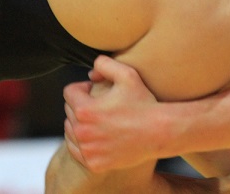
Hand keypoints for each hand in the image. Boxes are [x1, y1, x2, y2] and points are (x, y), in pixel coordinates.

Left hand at [64, 55, 161, 171]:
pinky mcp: (94, 164)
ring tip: (101, 121)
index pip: (69, 92)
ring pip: (70, 132)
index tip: (94, 90)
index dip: (83, 87)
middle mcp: (82, 132)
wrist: (159, 132)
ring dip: (81, 124)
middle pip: (69, 112)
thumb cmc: (144, 103)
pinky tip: (101, 136)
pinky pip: (77, 151)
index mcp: (85, 110)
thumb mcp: (128, 75)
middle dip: (82, 105)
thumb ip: (105, 64)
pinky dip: (84, 143)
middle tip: (102, 105)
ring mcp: (87, 150)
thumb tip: (90, 73)